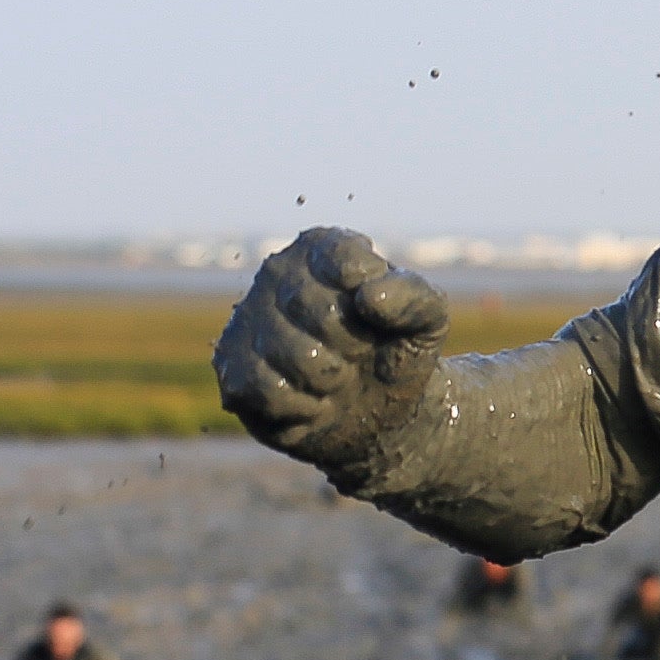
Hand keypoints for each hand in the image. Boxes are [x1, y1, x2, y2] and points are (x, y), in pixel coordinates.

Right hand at [213, 227, 450, 473]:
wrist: (376, 411)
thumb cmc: (397, 350)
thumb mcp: (428, 320)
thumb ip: (415, 298)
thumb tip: (369, 296)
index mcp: (322, 248)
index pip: (348, 265)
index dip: (376, 302)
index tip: (378, 315)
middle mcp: (277, 273)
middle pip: (322, 314)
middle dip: (356, 346)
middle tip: (359, 353)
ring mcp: (247, 320)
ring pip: (297, 356)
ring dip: (333, 380)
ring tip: (336, 377)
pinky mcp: (231, 368)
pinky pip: (269, 391)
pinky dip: (306, 406)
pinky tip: (312, 400)